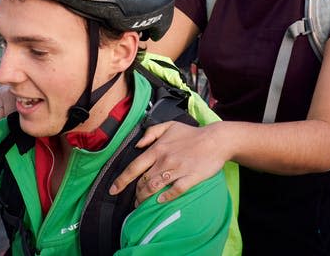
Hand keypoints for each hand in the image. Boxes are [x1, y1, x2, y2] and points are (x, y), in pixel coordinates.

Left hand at [109, 121, 227, 203]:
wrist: (216, 140)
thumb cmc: (192, 133)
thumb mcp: (169, 126)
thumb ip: (151, 133)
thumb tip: (137, 144)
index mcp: (158, 149)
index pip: (134, 167)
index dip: (121, 181)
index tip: (113, 190)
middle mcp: (165, 161)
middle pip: (143, 182)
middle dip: (135, 193)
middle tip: (134, 199)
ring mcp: (178, 170)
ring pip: (155, 188)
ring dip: (145, 198)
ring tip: (142, 204)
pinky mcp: (190, 178)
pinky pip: (174, 191)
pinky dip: (165, 197)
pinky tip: (160, 201)